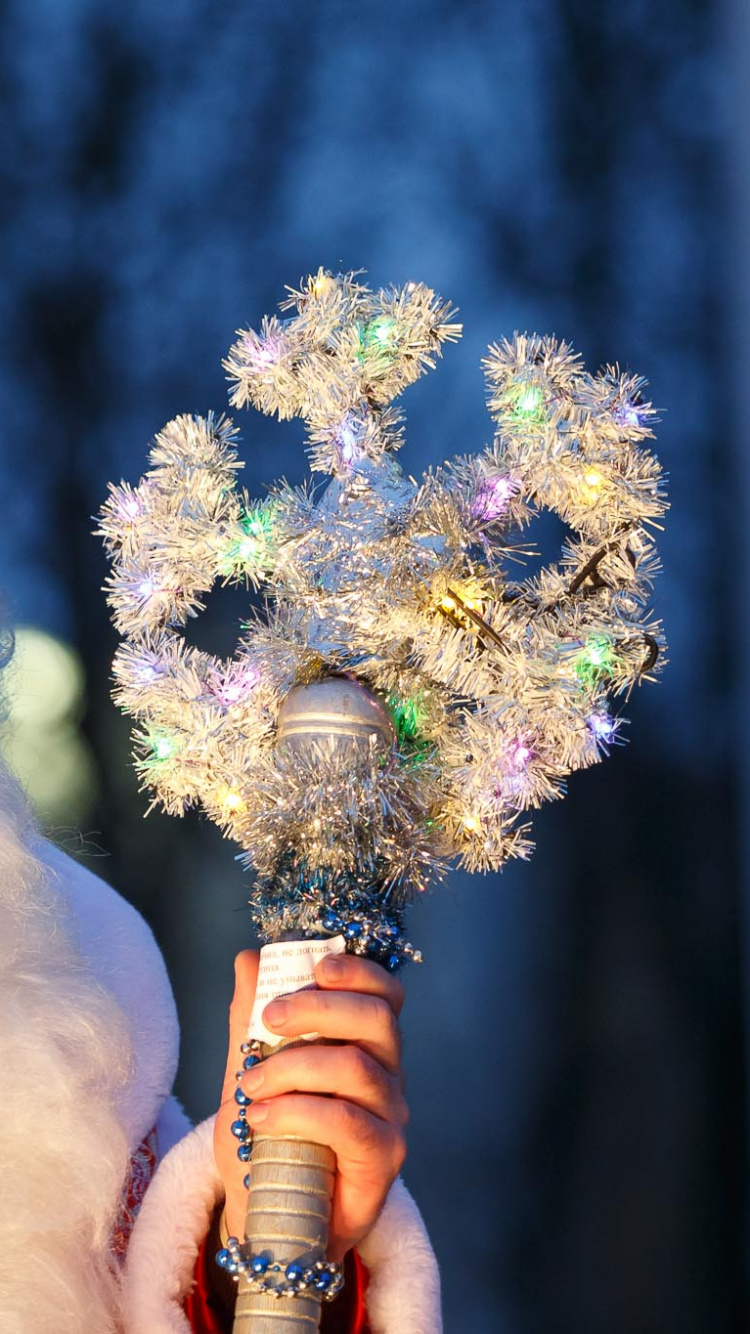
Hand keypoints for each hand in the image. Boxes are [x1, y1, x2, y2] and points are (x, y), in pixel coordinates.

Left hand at [214, 950, 407, 1262]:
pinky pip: (346, 1120)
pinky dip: (295, 1111)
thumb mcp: (247, 1075)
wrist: (268, 1221)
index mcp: (363, 1044)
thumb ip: (249, 1022)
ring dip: (292, 1067)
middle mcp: (387, 1073)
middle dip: (318, 1007)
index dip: (357, 971)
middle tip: (269, 1019)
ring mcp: (390, 1116)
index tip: (316, 965)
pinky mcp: (384, 1158)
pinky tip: (260, 1118)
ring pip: (355, 1066)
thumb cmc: (266, 1145)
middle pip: (377, 1018)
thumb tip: (248, 960)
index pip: (383, 993)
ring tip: (248, 1086)